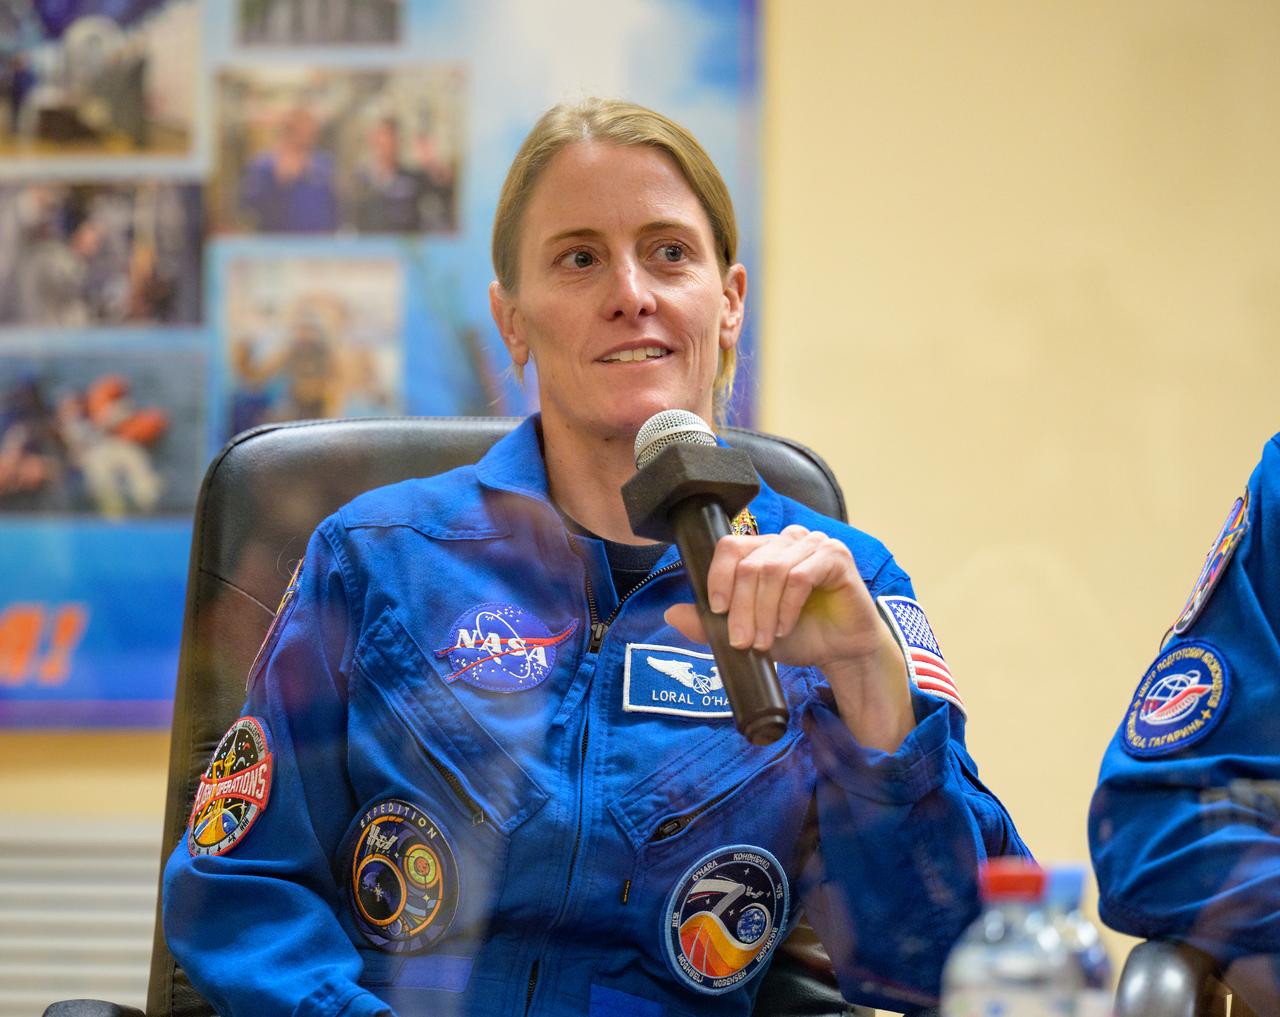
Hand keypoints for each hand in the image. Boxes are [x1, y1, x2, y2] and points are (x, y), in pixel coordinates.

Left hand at [664, 525, 879, 668]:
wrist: (841, 652)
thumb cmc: (798, 635)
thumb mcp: (747, 631)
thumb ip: (711, 624)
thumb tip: (672, 613)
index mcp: (764, 549)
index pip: (730, 547)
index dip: (718, 577)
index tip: (717, 612)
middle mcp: (787, 540)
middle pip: (749, 564)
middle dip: (741, 608)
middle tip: (742, 641)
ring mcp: (813, 544)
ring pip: (772, 570)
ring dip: (763, 612)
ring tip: (765, 641)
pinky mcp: (835, 557)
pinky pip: (801, 576)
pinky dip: (787, 607)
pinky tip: (786, 627)